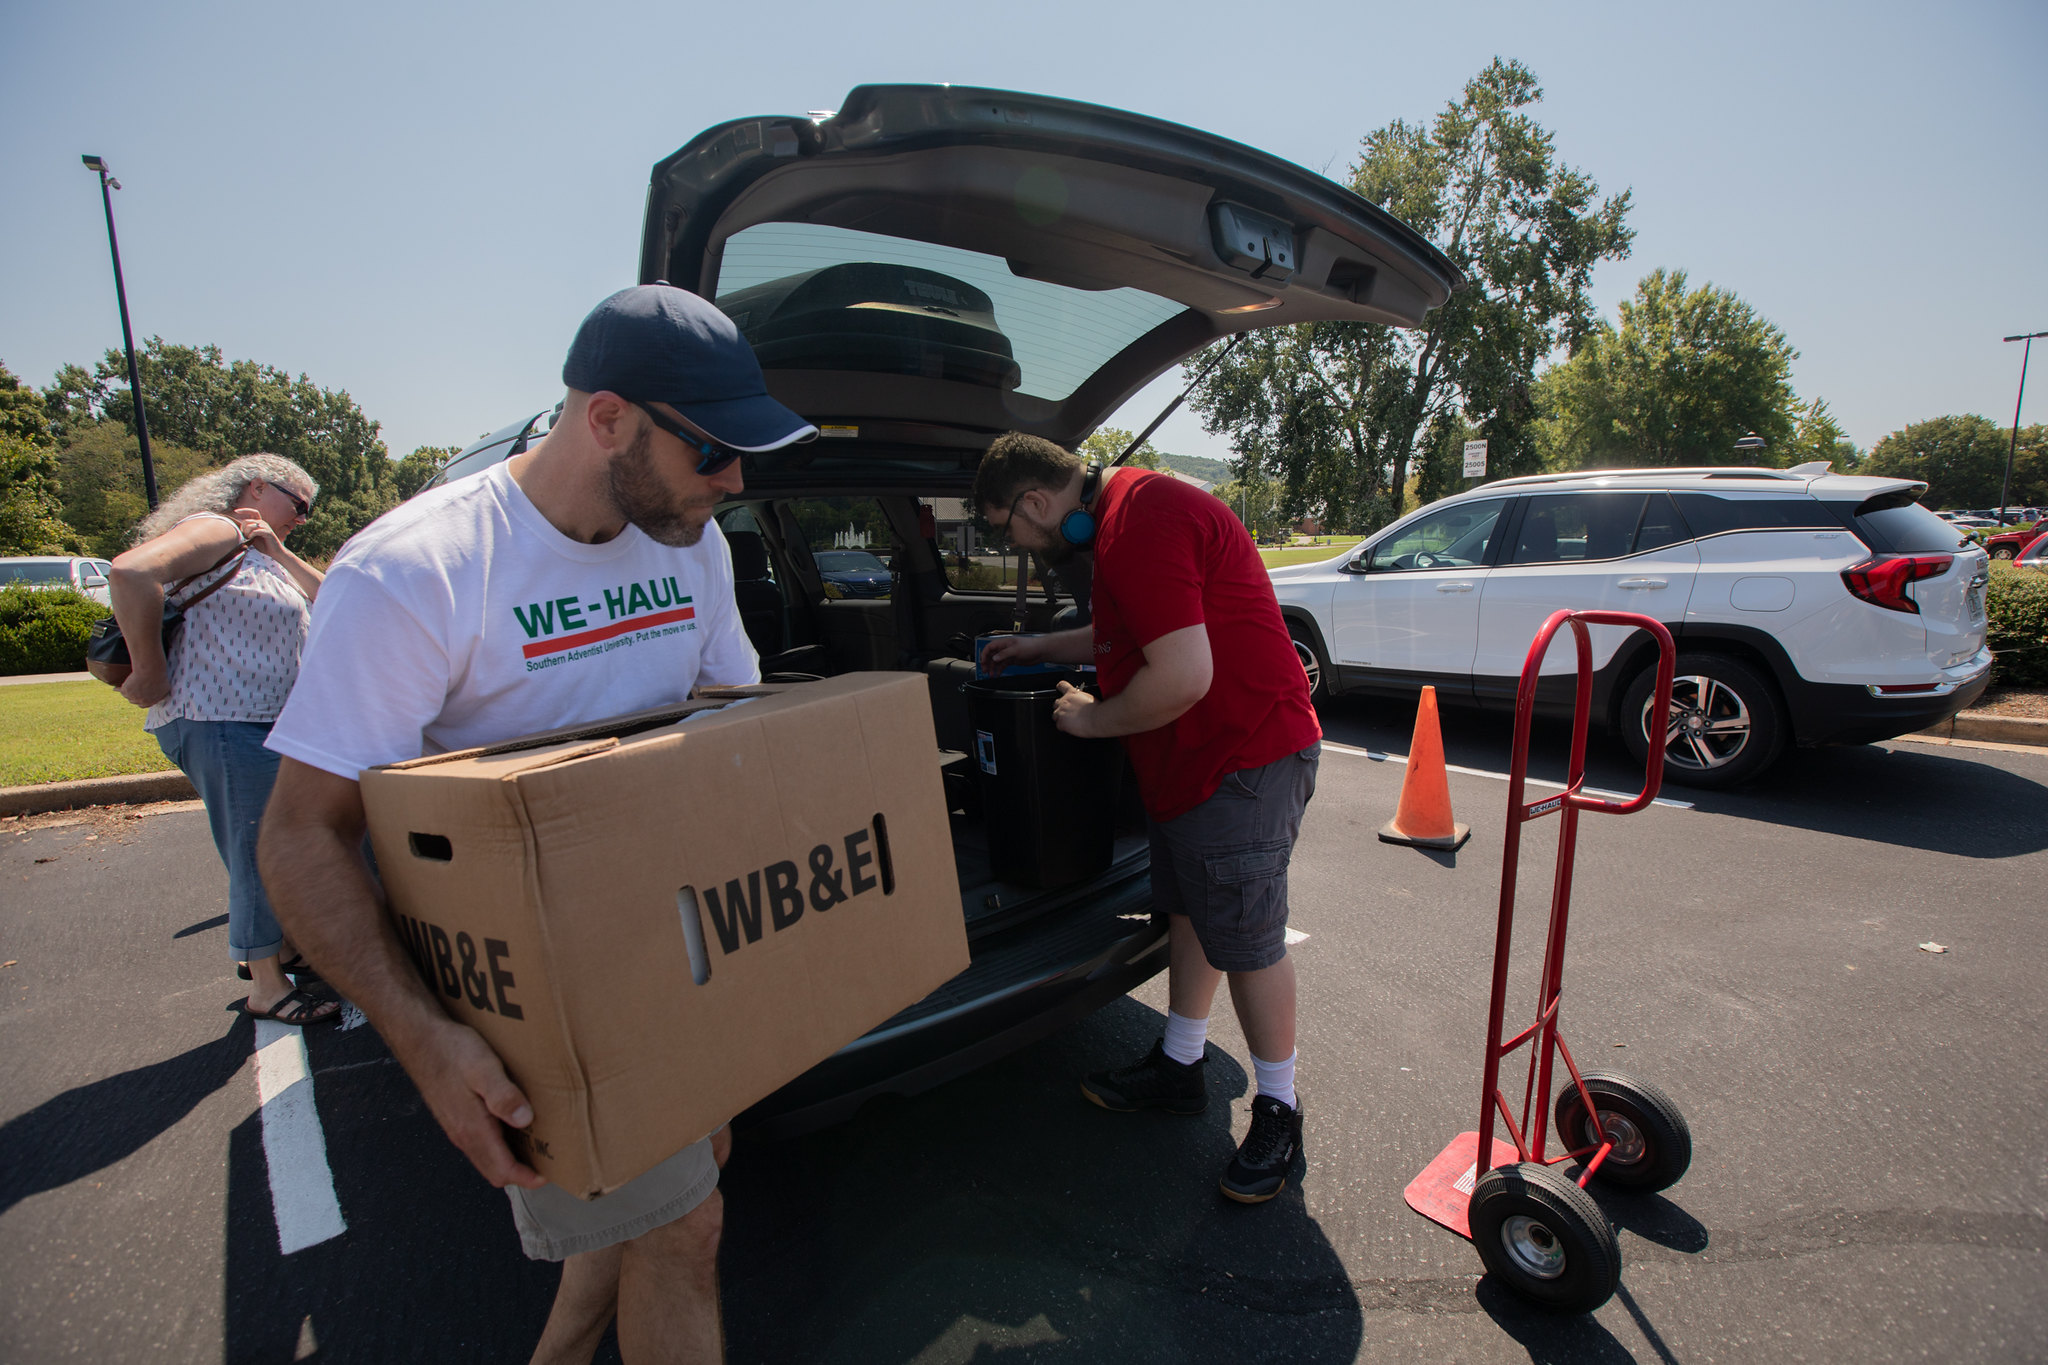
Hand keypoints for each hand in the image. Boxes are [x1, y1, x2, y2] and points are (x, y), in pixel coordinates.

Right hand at [118, 664, 169, 708]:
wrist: (150, 671)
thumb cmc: (160, 678)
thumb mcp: (166, 688)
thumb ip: (162, 694)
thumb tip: (162, 697)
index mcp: (149, 702)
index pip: (143, 704)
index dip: (142, 699)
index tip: (140, 696)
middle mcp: (140, 702)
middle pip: (134, 700)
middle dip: (134, 696)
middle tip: (134, 691)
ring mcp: (132, 697)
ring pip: (127, 696)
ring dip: (127, 692)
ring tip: (126, 687)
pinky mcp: (125, 691)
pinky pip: (120, 690)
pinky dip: (118, 689)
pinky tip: (115, 688)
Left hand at [234, 511, 281, 556]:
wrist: (274, 551)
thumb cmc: (263, 545)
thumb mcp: (252, 537)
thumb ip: (246, 531)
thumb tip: (238, 528)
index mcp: (259, 522)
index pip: (252, 512)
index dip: (244, 510)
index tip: (236, 511)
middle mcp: (262, 523)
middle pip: (247, 521)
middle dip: (243, 529)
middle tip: (245, 536)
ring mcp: (266, 527)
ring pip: (250, 526)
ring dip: (247, 533)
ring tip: (248, 538)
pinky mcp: (268, 533)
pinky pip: (256, 531)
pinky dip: (251, 535)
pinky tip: (251, 538)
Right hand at [403, 1018, 546, 1189]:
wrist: (420, 1040)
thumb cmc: (452, 1051)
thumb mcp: (483, 1068)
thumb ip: (503, 1095)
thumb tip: (524, 1120)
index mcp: (472, 1129)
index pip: (502, 1170)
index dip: (527, 1178)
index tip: (549, 1174)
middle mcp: (463, 1135)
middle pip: (495, 1171)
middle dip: (521, 1174)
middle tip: (548, 1163)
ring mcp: (458, 1128)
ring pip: (487, 1159)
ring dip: (511, 1161)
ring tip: (537, 1147)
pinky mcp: (456, 1118)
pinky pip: (480, 1144)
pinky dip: (500, 1146)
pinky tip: (514, 1126)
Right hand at [978, 633, 1040, 676]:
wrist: (1040, 651)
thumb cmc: (1030, 646)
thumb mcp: (1015, 649)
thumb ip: (1004, 654)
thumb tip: (995, 658)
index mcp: (1004, 643)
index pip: (990, 647)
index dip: (984, 654)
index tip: (982, 662)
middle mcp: (1005, 648)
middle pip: (992, 655)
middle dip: (987, 662)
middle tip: (984, 670)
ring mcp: (1008, 655)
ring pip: (996, 661)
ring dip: (992, 668)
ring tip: (990, 674)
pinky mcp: (1012, 660)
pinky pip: (1003, 665)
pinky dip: (999, 670)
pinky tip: (997, 674)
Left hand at [1051, 680, 1098, 736]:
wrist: (1097, 719)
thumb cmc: (1097, 709)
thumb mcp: (1089, 698)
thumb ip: (1081, 698)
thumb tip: (1080, 701)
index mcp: (1072, 693)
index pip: (1062, 686)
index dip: (1060, 688)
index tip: (1060, 689)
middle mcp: (1064, 701)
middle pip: (1056, 703)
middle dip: (1060, 707)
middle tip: (1069, 712)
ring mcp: (1061, 712)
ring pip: (1055, 715)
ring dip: (1061, 718)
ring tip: (1071, 722)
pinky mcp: (1061, 722)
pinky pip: (1059, 726)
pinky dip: (1063, 727)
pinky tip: (1071, 728)